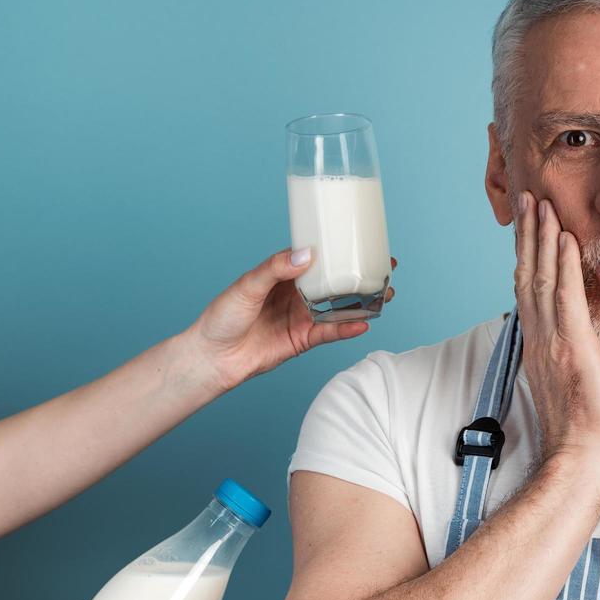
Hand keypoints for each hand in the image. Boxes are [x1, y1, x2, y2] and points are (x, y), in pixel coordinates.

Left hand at [183, 249, 397, 391]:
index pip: (316, 257)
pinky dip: (347, 328)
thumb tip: (306, 255)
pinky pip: (330, 332)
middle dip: (360, 275)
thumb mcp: (247, 286)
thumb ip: (275, 269)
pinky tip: (364, 323)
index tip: (362, 241)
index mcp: (283, 274)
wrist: (213, 357)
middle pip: (335, 282)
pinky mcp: (304, 340)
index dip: (339, 250)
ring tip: (385, 295)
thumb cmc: (221, 317)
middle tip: (386, 268)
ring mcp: (302, 316)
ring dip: (362, 302)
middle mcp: (297, 294)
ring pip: (339, 307)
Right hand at [513, 192, 599, 474]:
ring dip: (540, 237)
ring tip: (541, 202)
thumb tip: (570, 343)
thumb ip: (567, 356)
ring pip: (542, 278)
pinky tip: (563, 238)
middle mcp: (541, 338)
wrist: (584, 458)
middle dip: (528, 235)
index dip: (530, 254)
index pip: (533, 290)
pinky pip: (565, 297)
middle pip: (529, 274)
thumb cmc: (585, 429)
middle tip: (527, 198)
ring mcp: (552, 341)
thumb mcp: (572, 383)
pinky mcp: (572, 347)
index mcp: (543, 346)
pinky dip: (562, 265)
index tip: (532, 225)